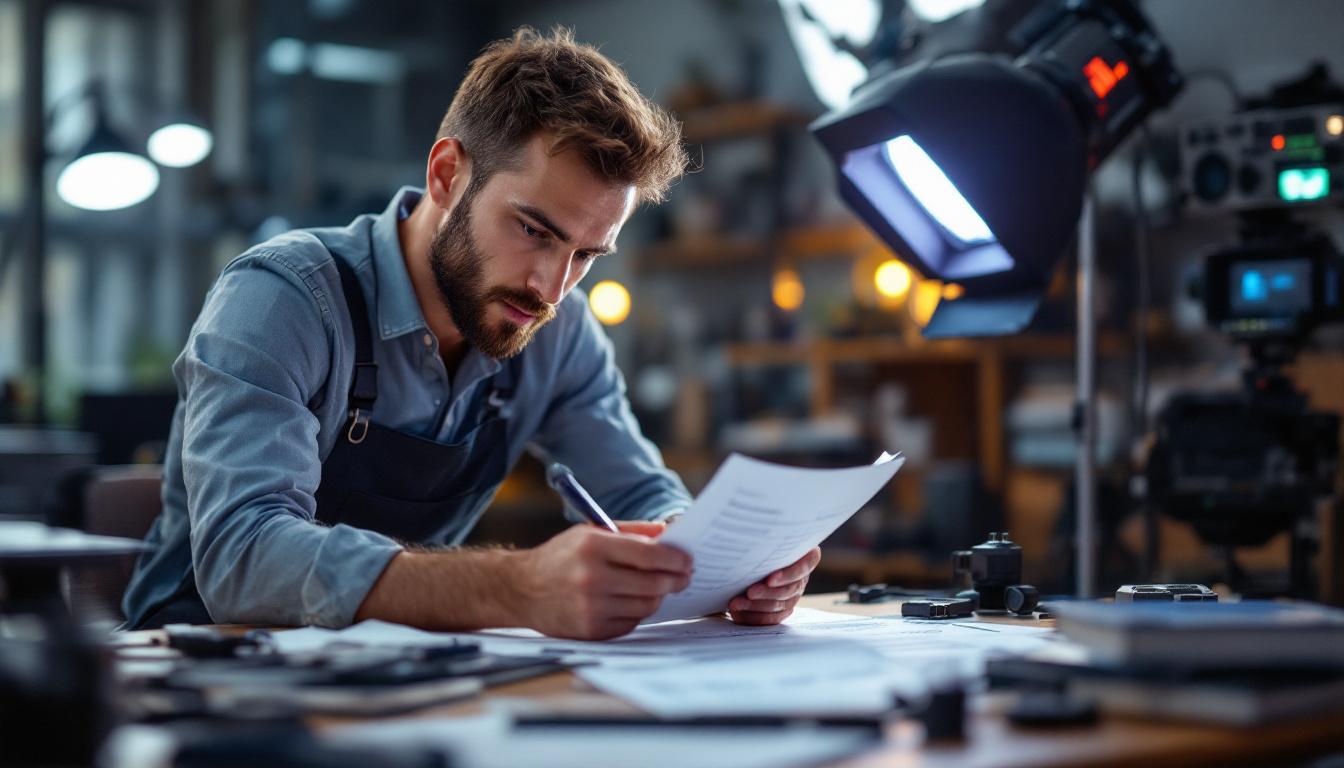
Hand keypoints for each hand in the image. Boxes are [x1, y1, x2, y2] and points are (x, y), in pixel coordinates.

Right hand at [512, 524, 692, 639]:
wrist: (521, 590)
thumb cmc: (560, 557)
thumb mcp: (590, 532)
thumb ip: (632, 531)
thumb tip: (668, 534)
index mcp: (593, 547)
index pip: (648, 555)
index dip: (674, 558)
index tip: (687, 560)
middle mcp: (592, 578)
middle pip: (653, 583)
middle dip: (674, 580)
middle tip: (684, 576)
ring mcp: (591, 607)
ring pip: (646, 605)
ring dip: (657, 596)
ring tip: (658, 586)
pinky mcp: (591, 629)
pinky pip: (631, 622)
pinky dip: (637, 611)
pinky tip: (632, 600)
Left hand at [727, 547, 820, 625]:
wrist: (753, 558)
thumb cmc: (761, 544)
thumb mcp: (765, 540)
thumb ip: (765, 542)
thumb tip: (750, 537)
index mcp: (805, 557)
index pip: (804, 566)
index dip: (788, 575)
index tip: (769, 579)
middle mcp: (801, 578)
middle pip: (789, 589)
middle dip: (767, 593)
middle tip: (749, 592)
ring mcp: (793, 596)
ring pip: (778, 606)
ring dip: (755, 606)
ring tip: (736, 603)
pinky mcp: (781, 610)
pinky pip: (770, 619)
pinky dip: (753, 616)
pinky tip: (738, 612)